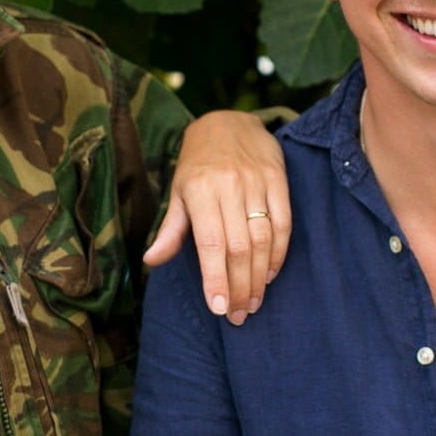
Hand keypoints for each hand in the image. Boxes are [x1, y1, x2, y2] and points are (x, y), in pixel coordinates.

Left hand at [146, 110, 290, 325]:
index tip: (219, 309)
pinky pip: (283, 223)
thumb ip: (171, 230)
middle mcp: (229, 186)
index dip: (216, 279)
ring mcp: (257, 182)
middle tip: (239, 315)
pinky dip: (278, 253)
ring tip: (254, 302)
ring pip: (263, 239)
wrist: (228, 120)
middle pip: (239, 247)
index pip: (210, 244)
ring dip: (260, 276)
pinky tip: (270, 274)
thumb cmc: (197, 163)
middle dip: (240, 286)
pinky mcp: (278, 179)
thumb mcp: (178, 192)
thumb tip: (152, 261)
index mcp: (199, 191)